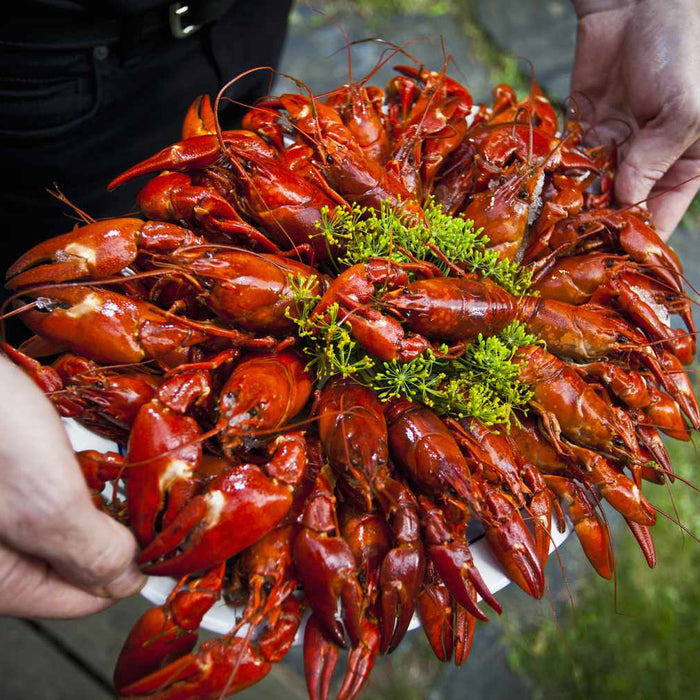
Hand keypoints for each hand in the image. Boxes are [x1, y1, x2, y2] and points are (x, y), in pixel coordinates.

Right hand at [0, 355, 145, 617]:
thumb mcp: (44, 502)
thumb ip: (91, 551)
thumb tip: (130, 579)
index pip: (82, 599)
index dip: (132, 570)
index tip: (170, 536)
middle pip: (75, 558)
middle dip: (114, 524)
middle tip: (147, 489)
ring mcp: (0, 511)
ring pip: (65, 517)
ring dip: (95, 489)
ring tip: (109, 459)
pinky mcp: (3, 477)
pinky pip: (47, 485)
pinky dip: (70, 465)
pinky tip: (77, 441)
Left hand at [571, 0, 699, 239]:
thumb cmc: (683, 47)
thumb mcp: (684, 110)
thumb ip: (654, 160)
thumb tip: (625, 202)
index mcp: (687, 161)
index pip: (661, 212)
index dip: (638, 238)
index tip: (613, 263)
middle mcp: (650, 156)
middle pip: (621, 205)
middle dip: (597, 228)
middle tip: (569, 255)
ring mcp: (616, 140)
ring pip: (592, 187)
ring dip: (573, 208)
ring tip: (551, 235)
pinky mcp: (586, 123)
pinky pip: (571, 159)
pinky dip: (559, 178)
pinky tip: (543, 200)